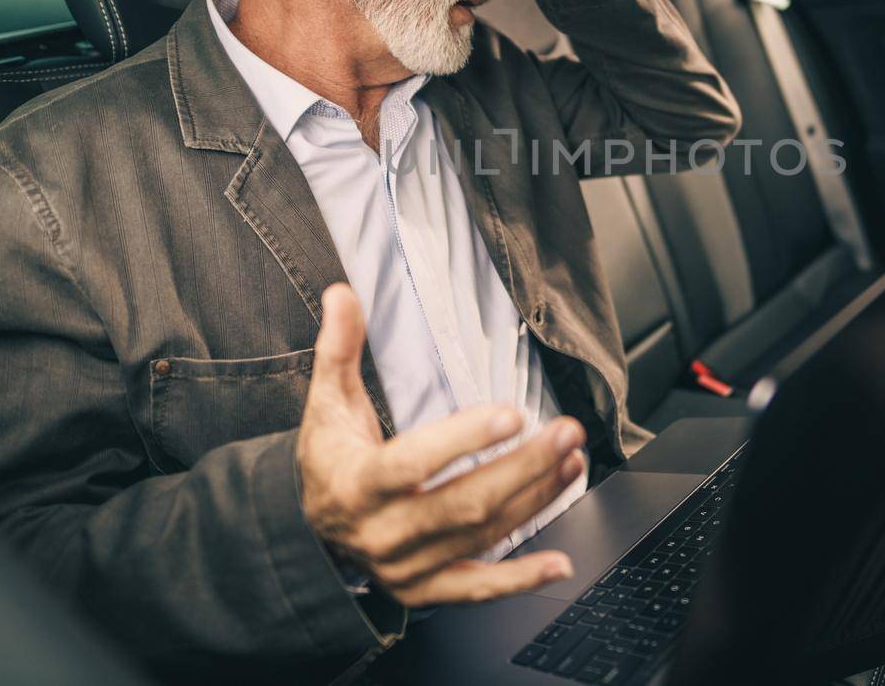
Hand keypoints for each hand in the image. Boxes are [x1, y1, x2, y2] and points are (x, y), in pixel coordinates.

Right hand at [297, 283, 585, 605]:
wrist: (311, 528)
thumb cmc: (329, 458)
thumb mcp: (327, 403)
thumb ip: (339, 348)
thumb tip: (341, 293)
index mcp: (358, 484)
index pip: (415, 464)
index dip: (465, 440)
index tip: (511, 415)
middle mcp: (384, 532)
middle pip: (464, 503)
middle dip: (524, 466)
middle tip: (566, 431)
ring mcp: (407, 567)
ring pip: (482, 536)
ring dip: (536, 498)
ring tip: (573, 460)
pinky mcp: (426, 590)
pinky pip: (479, 588)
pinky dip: (522, 578)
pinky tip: (561, 561)